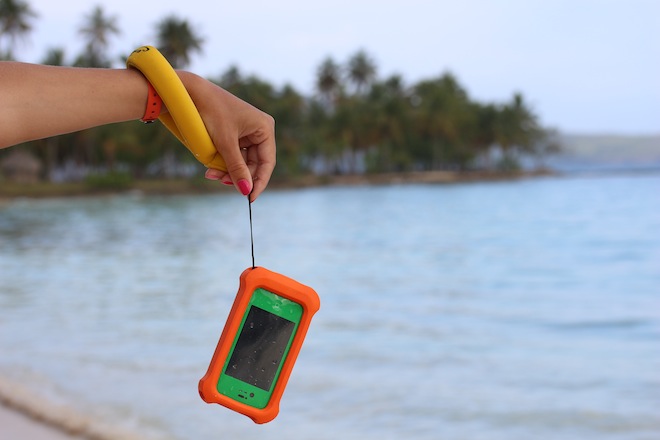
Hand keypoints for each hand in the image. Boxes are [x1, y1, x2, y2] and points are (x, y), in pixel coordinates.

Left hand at [179, 72, 275, 201]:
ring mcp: (246, 132)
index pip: (267, 162)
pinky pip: (232, 154)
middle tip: (221, 182)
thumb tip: (246, 191)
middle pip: (254, 163)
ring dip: (227, 170)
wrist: (189, 93)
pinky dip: (222, 163)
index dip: (259, 181)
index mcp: (265, 128)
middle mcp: (259, 130)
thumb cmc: (211, 111)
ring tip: (211, 174)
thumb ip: (237, 168)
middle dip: (237, 175)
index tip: (249, 198)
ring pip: (241, 161)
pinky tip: (211, 168)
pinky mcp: (233, 133)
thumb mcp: (225, 143)